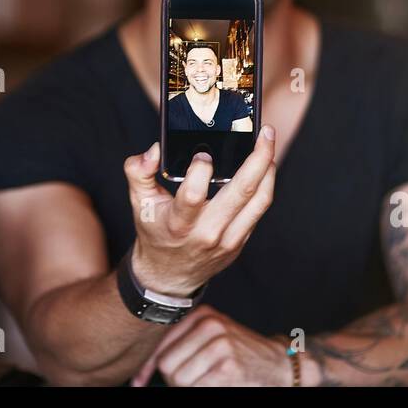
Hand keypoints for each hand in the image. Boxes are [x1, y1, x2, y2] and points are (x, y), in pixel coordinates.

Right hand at [122, 126, 276, 296]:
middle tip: (266, 132)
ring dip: (268, 170)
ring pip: (259, 201)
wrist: (169, 275)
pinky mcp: (240, 242)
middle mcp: (207, 233)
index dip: (200, 169)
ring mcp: (228, 240)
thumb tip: (154, 151)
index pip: (194, 195)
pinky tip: (263, 167)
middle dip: (258, 158)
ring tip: (268, 144)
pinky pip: (258, 211)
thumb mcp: (139, 203)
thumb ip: (138, 172)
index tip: (202, 153)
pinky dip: (264, 186)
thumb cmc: (156, 233)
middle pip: (242, 193)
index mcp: (179, 224)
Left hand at [131, 305, 290, 385]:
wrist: (279, 364)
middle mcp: (210, 324)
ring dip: (187, 387)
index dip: (146, 367)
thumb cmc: (239, 354)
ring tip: (206, 381)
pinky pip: (195, 387)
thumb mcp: (211, 338)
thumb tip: (142, 372)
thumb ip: (181, 345)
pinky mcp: (228, 366)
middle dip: (173, 379)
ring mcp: (220, 344)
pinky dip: (201, 390)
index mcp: (201, 315)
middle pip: (167, 363)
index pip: (160, 343)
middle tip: (192, 381)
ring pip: (178, 378)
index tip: (139, 382)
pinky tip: (217, 384)